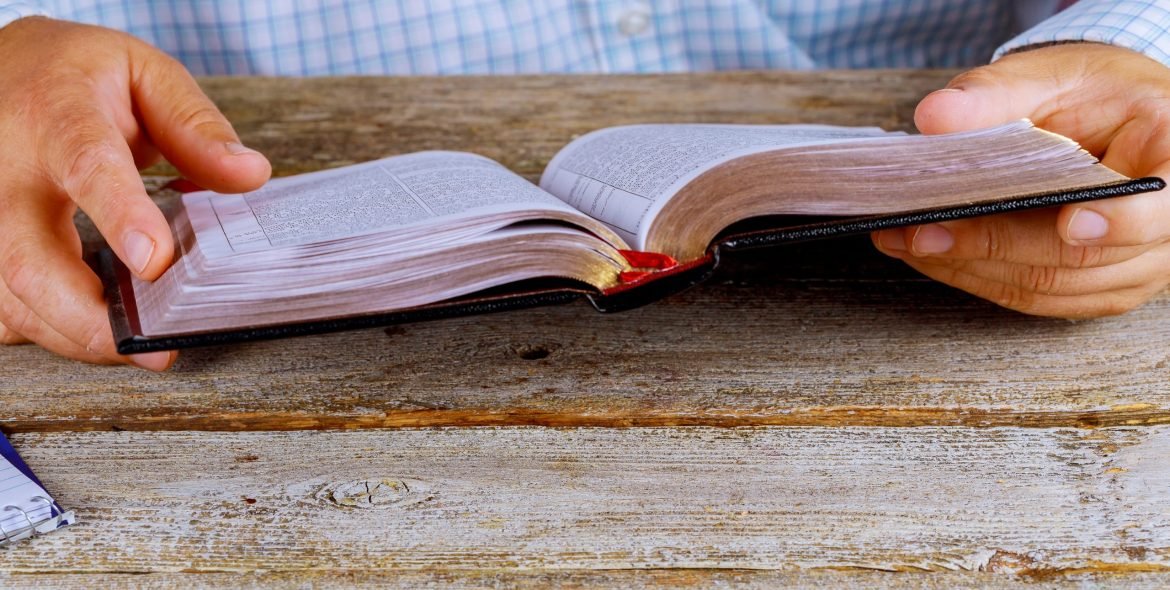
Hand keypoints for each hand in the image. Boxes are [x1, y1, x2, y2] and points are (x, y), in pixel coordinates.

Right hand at [0, 17, 270, 367]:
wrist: (7, 66)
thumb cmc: (82, 75)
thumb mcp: (147, 76)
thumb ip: (196, 126)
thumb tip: (250, 174)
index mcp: (57, 114)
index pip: (87, 165)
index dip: (119, 216)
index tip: (154, 263)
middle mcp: (5, 167)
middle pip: (27, 257)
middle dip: (86, 316)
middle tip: (150, 347)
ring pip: (7, 292)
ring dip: (69, 333)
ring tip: (135, 349)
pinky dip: (42, 327)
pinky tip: (88, 330)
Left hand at [873, 43, 1169, 317]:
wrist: (1105, 116)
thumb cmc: (1089, 93)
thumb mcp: (1050, 74)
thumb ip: (995, 95)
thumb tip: (934, 119)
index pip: (1162, 204)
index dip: (1119, 222)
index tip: (1072, 223)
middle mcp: (1167, 221)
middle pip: (1083, 257)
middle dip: (993, 245)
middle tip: (921, 231)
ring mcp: (1137, 264)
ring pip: (1051, 285)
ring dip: (971, 268)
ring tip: (904, 241)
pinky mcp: (1099, 286)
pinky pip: (1037, 296)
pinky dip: (978, 277)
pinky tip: (930, 255)